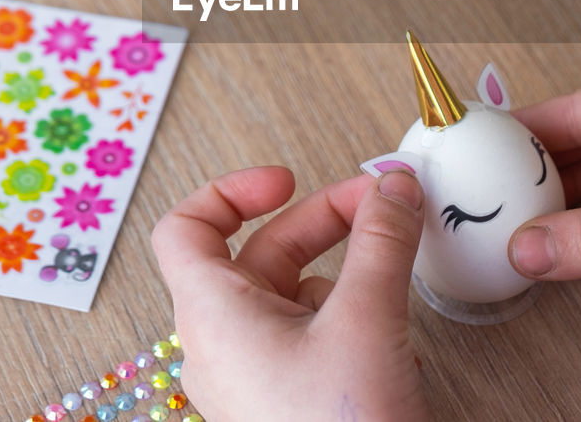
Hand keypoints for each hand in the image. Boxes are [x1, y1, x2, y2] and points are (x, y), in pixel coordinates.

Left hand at [151, 166, 429, 421]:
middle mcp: (222, 344)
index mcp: (213, 316)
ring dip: (340, 261)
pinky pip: (307, 333)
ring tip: (395, 251)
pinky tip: (388, 314)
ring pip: (287, 292)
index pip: (186, 229)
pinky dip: (346, 306)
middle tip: (381, 204)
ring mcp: (254, 377)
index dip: (232, 191)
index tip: (288, 180)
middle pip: (256, 253)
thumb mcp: (366, 320)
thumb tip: (393, 186)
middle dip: (321, 219)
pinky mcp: (288, 401)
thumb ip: (380, 242)